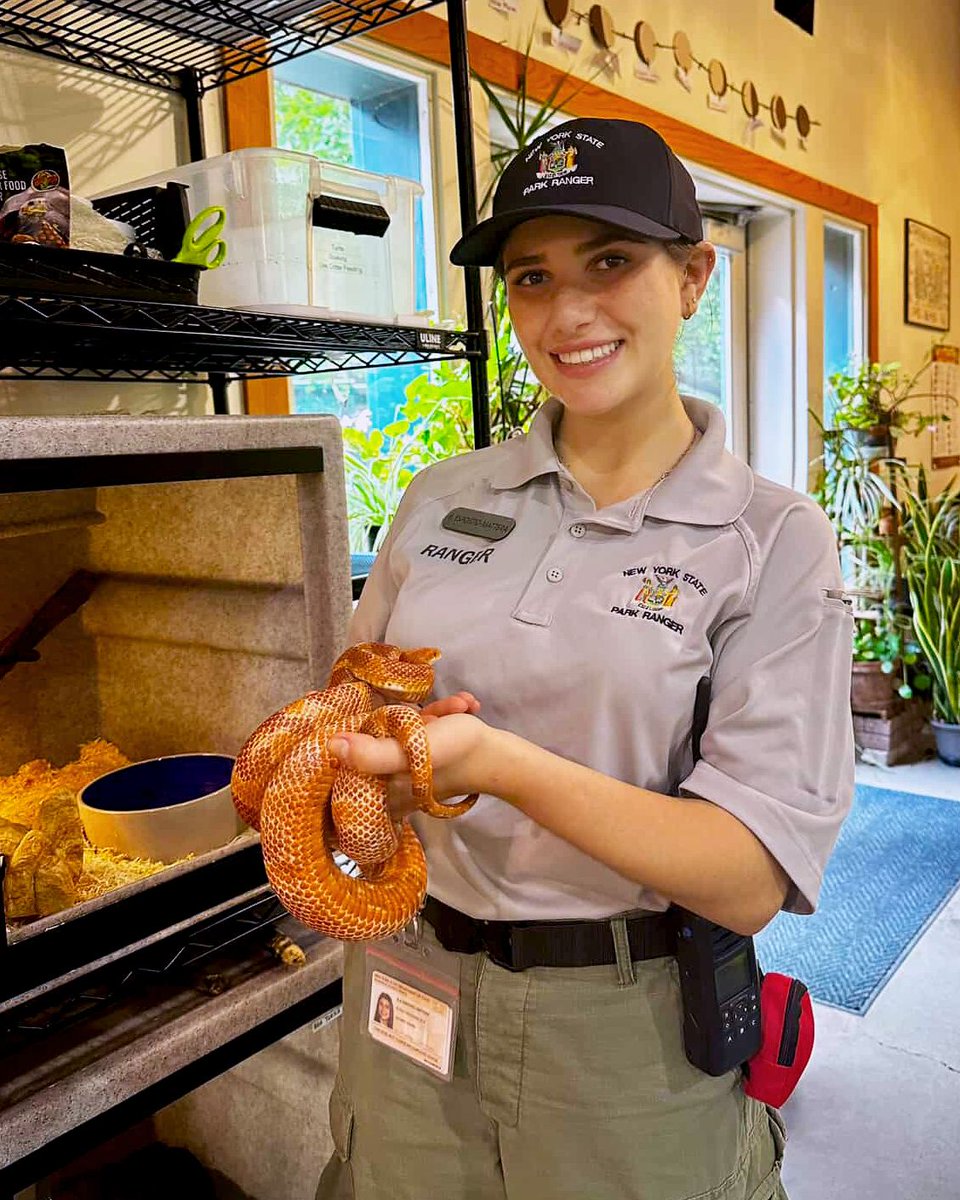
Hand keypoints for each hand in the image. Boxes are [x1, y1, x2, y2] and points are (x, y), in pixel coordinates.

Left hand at [328, 693, 487, 820]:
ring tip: (461, 707)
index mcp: (383, 789)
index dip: (354, 736)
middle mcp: (394, 780)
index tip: (359, 711)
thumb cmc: (458, 755)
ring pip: (408, 726)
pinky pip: (428, 724)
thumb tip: (331, 745)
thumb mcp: (413, 750)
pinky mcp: (431, 750)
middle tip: (436, 710)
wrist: (503, 757)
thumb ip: (372, 752)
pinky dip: (446, 711)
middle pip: (380, 739)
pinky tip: (467, 705)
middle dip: (411, 716)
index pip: (352, 764)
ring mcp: (413, 764)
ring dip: (436, 710)